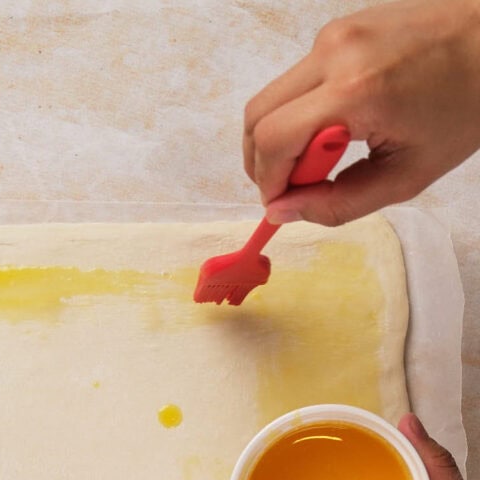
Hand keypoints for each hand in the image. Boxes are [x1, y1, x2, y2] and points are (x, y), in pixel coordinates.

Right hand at [243, 0, 479, 225]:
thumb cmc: (463, 108)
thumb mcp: (405, 176)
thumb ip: (337, 204)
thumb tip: (281, 213)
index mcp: (355, 91)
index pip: (274, 141)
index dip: (267, 182)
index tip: (282, 205)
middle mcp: (334, 54)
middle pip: (257, 117)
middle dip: (263, 163)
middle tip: (294, 187)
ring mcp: (332, 36)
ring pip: (270, 99)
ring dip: (281, 139)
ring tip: (323, 159)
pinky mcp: (336, 31)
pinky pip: (295, 83)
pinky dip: (300, 115)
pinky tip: (337, 130)